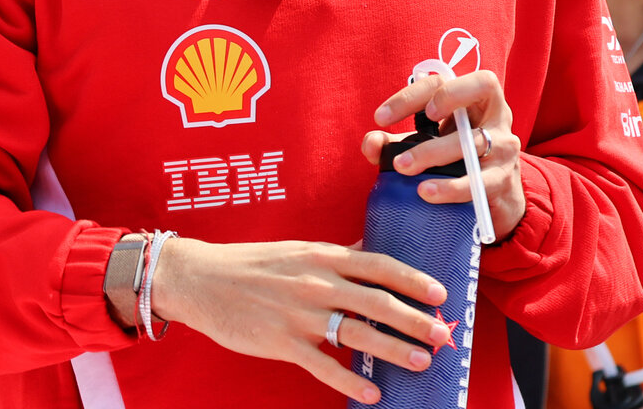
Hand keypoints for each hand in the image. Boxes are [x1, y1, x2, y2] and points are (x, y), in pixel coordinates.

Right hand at [150, 237, 453, 404]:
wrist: (201, 279)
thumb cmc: (251, 264)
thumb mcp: (297, 249)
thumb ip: (333, 254)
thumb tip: (365, 250)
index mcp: (322, 256)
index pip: (378, 265)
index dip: (412, 279)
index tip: (439, 293)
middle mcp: (316, 282)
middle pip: (377, 301)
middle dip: (414, 319)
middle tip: (442, 334)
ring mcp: (299, 313)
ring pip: (358, 333)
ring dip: (395, 349)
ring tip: (421, 361)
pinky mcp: (282, 342)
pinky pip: (323, 366)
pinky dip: (350, 381)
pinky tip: (373, 392)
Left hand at [361, 70, 524, 240]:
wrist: (496, 193)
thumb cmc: (457, 156)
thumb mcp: (426, 142)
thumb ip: (395, 142)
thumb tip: (371, 143)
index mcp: (475, 96)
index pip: (442, 81)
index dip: (410, 95)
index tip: (381, 118)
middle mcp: (496, 115)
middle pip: (464, 104)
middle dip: (425, 119)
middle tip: (394, 144)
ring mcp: (504, 146)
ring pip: (472, 143)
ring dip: (433, 153)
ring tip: (403, 168)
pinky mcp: (504, 178)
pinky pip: (479, 182)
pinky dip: (451, 187)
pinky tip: (427, 192)